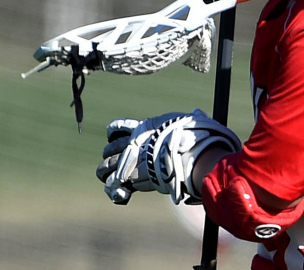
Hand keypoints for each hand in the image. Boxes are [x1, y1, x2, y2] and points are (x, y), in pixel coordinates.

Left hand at [96, 109, 239, 204]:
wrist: (188, 154)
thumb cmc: (193, 137)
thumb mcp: (190, 122)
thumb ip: (190, 119)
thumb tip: (197, 113)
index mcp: (145, 128)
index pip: (119, 127)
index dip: (115, 134)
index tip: (116, 139)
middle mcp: (133, 143)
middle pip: (110, 149)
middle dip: (110, 156)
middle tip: (113, 163)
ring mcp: (130, 159)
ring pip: (106, 166)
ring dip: (106, 172)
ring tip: (109, 178)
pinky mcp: (131, 176)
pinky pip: (113, 182)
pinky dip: (113, 188)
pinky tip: (118, 191)